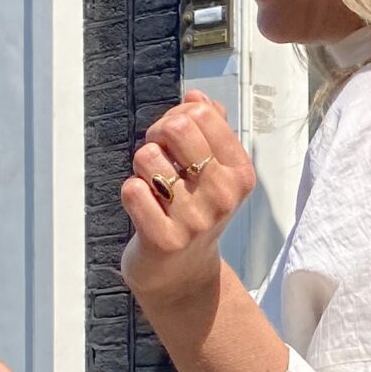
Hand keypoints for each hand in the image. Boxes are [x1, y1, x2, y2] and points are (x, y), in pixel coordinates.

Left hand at [121, 91, 254, 326]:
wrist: (183, 274)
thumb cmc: (194, 212)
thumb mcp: (214, 172)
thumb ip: (211, 130)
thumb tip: (197, 97)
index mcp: (239, 173)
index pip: (202, 113)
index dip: (177, 115)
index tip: (174, 139)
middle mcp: (223, 195)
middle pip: (176, 127)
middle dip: (156, 135)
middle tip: (157, 158)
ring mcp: (195, 219)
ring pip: (147, 157)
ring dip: (141, 168)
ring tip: (154, 188)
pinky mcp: (165, 239)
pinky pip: (131, 190)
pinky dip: (131, 194)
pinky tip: (145, 210)